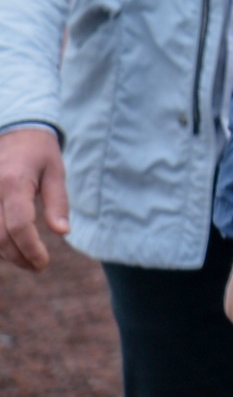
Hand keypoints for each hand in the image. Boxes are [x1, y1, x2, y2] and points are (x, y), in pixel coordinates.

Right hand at [0, 125, 68, 271]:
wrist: (13, 131)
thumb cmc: (39, 152)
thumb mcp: (56, 171)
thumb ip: (58, 202)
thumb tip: (62, 232)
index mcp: (14, 183)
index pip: (20, 226)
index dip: (31, 249)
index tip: (44, 263)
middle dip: (19, 257)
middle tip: (38, 266)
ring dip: (5, 254)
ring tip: (26, 259)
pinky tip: (10, 247)